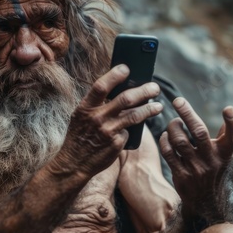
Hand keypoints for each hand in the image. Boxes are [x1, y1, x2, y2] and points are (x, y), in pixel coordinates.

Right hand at [52, 64, 163, 178]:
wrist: (73, 163)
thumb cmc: (79, 135)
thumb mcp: (81, 117)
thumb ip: (97, 104)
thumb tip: (120, 90)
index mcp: (85, 108)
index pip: (101, 86)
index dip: (114, 75)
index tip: (126, 68)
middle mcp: (96, 118)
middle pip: (125, 99)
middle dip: (144, 91)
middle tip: (155, 88)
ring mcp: (107, 132)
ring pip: (134, 116)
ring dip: (149, 109)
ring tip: (159, 106)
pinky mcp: (116, 144)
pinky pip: (129, 132)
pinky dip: (132, 130)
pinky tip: (134, 129)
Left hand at [159, 97, 232, 215]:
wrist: (205, 202)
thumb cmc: (213, 170)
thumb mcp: (223, 155)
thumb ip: (224, 136)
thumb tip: (230, 111)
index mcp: (224, 153)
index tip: (228, 108)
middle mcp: (212, 161)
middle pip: (199, 133)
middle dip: (187, 114)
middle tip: (177, 100)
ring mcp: (196, 169)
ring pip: (180, 141)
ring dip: (173, 128)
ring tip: (174, 123)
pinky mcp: (181, 176)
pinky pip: (169, 153)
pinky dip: (164, 141)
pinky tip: (165, 136)